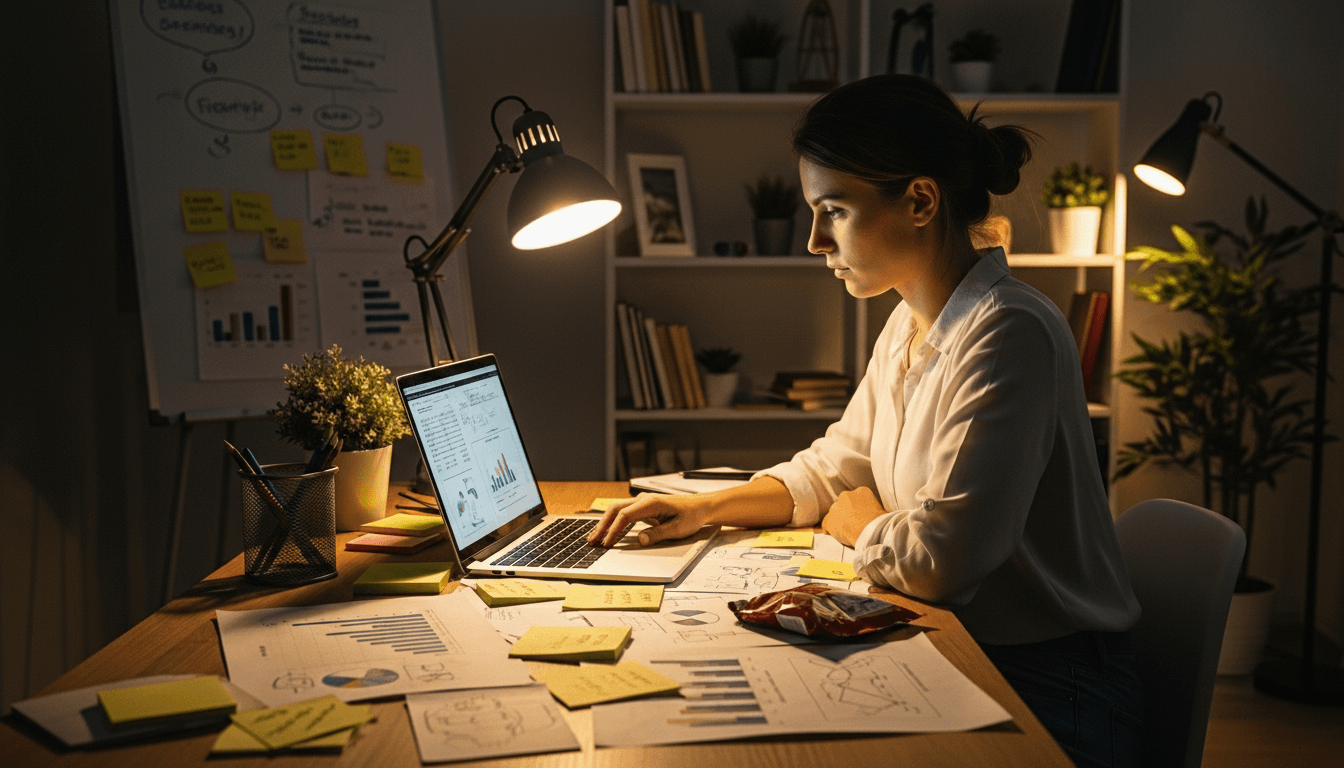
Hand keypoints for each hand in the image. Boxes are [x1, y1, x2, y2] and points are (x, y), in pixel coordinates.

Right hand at [587, 493, 712, 547]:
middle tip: (592, 541)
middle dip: (602, 526)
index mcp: (651, 503)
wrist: (700, 507)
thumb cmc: (691, 516)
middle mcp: (643, 500)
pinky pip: (623, 513)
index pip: (625, 515)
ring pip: (617, 510)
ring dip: (605, 523)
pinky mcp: (643, 508)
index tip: (607, 543)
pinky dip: (613, 522)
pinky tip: (607, 532)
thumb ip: (658, 534)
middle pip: (615, 509)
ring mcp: (642, 503)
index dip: (613, 530)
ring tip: (594, 538)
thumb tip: (640, 540)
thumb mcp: (678, 529)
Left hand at [822, 487, 885, 546]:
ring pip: (835, 513)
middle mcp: (846, 495)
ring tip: (846, 531)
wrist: (871, 530)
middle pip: (844, 504)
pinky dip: (828, 529)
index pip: (856, 498)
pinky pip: (826, 524)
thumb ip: (872, 508)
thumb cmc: (880, 522)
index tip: (861, 516)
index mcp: (861, 491)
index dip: (857, 509)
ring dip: (838, 520)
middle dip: (847, 512)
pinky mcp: (830, 519)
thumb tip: (873, 515)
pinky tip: (831, 534)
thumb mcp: (880, 509)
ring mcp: (836, 507)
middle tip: (853, 524)